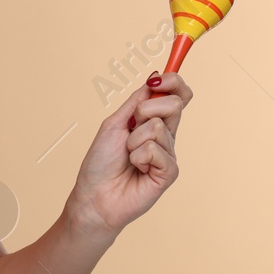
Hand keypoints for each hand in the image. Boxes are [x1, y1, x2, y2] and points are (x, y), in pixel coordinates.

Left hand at [63, 72, 192, 238]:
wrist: (95, 195)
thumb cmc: (101, 162)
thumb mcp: (115, 123)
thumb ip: (136, 102)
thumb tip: (155, 79)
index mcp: (154, 121)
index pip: (177, 95)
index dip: (174, 82)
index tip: (159, 80)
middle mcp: (165, 135)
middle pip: (175, 104)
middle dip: (147, 110)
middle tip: (131, 128)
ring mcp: (169, 154)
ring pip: (158, 126)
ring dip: (134, 140)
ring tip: (128, 156)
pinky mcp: (170, 172)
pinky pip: (156, 149)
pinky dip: (139, 157)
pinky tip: (136, 169)